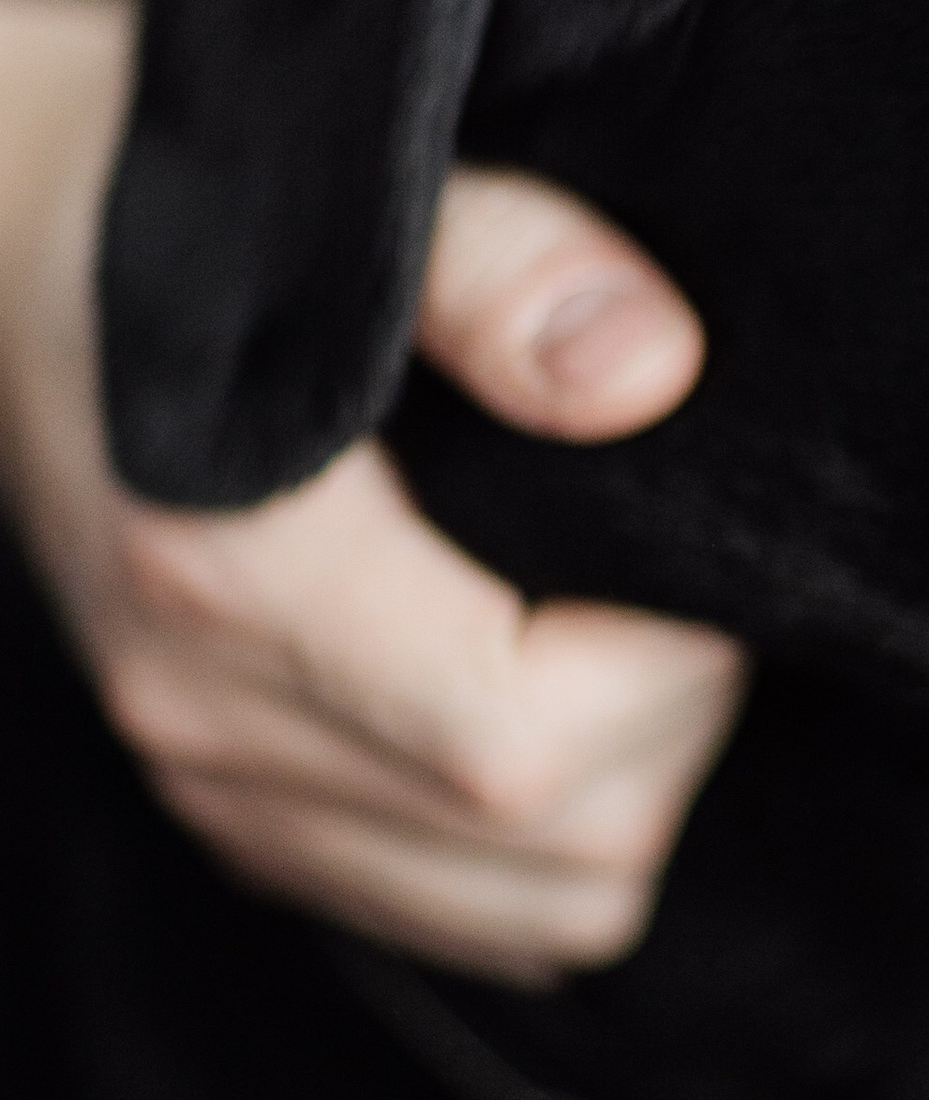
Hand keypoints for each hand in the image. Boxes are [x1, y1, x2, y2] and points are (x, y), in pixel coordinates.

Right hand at [0, 0, 744, 979]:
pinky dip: (548, 846)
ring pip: (534, 913)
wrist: (11, 242)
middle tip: (673, 571)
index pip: (526, 743)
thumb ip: (509, 266)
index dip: (672, 663)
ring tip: (619, 630)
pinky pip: (462, 913)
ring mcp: (212, 779)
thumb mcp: (361, 186)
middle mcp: (206, 710)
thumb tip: (652, 374)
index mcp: (233, 572)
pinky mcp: (237, 811)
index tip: (689, 538)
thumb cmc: (196, 201)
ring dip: (629, 790)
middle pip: (560, 852)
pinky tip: (554, 701)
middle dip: (675, 722)